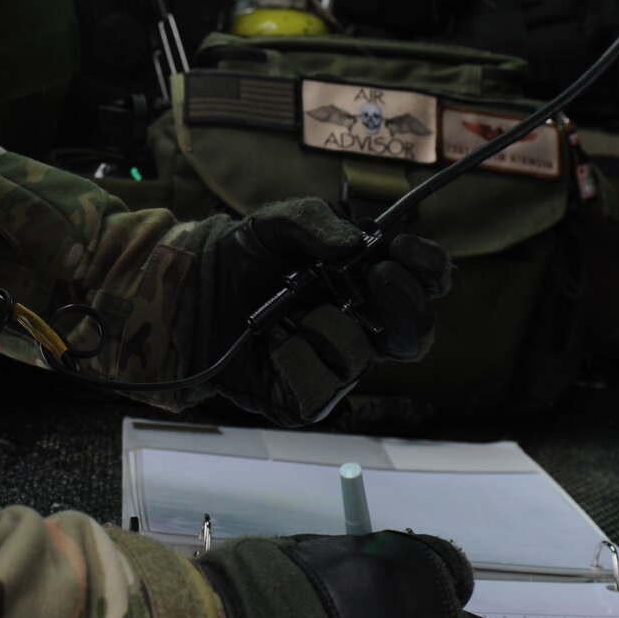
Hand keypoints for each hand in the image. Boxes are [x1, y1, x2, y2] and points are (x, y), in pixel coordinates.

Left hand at [198, 198, 451, 425]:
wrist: (190, 295)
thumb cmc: (241, 259)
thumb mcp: (275, 224)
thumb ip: (313, 221)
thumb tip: (354, 242)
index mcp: (366, 285)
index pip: (420, 283)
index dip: (428, 269)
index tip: (409, 249)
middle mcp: (359, 327)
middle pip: (415, 334)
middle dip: (406, 303)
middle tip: (379, 276)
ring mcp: (334, 365)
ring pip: (366, 356)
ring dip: (333, 326)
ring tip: (298, 309)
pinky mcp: (306, 396)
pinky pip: (324, 385)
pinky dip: (300, 358)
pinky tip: (277, 341)